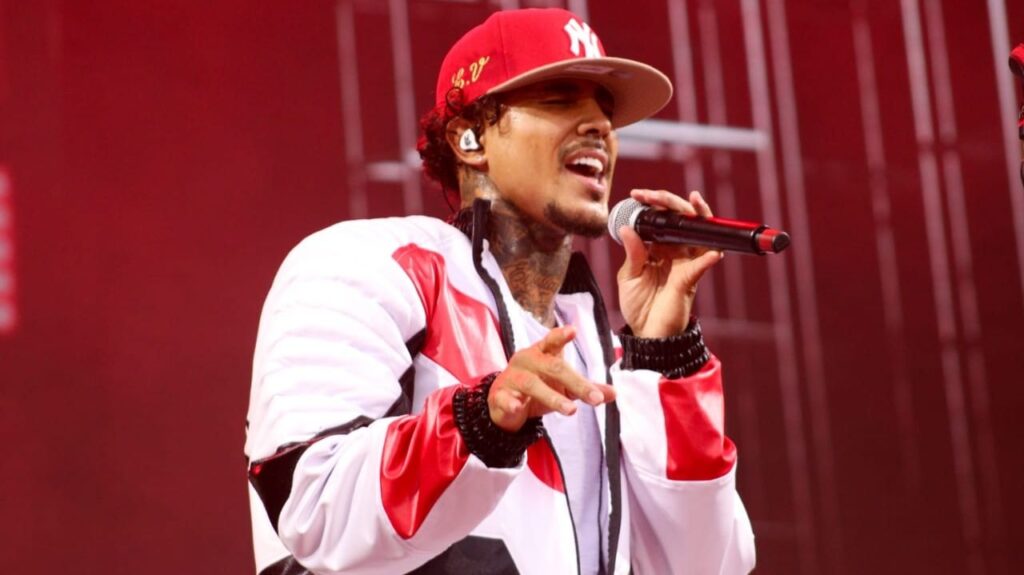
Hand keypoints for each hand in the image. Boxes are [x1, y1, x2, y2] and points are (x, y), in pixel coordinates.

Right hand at [488, 326, 615, 431]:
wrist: (503, 403)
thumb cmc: (537, 386)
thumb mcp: (562, 386)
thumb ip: (585, 388)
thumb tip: (613, 393)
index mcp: (542, 354)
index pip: (552, 342)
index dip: (561, 336)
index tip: (573, 330)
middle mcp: (527, 361)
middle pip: (552, 367)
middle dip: (575, 382)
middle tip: (594, 398)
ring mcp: (513, 378)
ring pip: (532, 385)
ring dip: (552, 397)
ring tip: (571, 410)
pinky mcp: (499, 396)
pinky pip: (505, 399)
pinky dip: (511, 403)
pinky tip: (517, 407)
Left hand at [617, 189, 723, 337]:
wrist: (647, 334)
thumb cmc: (639, 306)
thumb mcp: (629, 277)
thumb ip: (632, 253)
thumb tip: (628, 229)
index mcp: (658, 248)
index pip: (661, 219)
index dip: (653, 203)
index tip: (638, 194)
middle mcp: (675, 252)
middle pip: (681, 219)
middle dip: (670, 202)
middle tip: (652, 194)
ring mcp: (686, 263)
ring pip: (699, 233)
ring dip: (699, 216)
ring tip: (693, 201)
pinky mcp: (690, 279)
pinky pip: (703, 264)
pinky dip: (708, 256)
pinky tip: (710, 251)